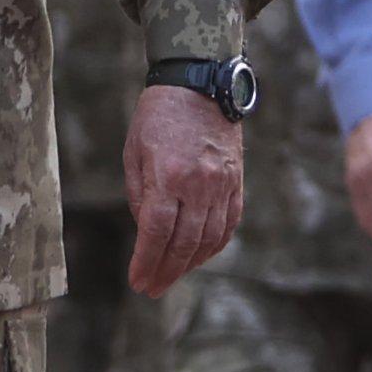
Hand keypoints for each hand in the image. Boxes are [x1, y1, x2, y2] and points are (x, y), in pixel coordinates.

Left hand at [123, 84, 243, 295]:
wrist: (200, 82)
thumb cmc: (158, 115)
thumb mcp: (134, 153)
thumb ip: (140, 195)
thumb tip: (147, 231)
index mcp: (168, 175)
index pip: (157, 232)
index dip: (146, 262)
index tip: (137, 282)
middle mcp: (199, 183)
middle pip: (184, 242)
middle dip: (166, 271)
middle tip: (151, 289)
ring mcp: (222, 182)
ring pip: (210, 237)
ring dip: (190, 264)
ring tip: (172, 276)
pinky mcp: (237, 179)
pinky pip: (230, 221)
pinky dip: (216, 244)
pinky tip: (200, 255)